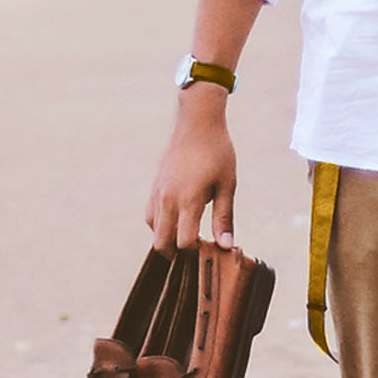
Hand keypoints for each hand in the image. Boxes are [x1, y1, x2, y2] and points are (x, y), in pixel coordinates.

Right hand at [146, 86, 236, 250]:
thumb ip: (224, 217)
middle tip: (194, 254)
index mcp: (188, 200)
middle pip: (162, 242)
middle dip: (176, 254)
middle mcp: (168, 199)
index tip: (209, 250)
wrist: (197, 123)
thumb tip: (226, 245)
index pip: (184, 242)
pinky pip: (150, 214)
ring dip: (166, 239)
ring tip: (185, 238)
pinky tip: (175, 222)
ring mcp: (158, 193)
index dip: (195, 253)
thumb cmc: (217, 152)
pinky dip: (159, 225)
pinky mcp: (154, 186)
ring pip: (153, 229)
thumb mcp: (227, 185)